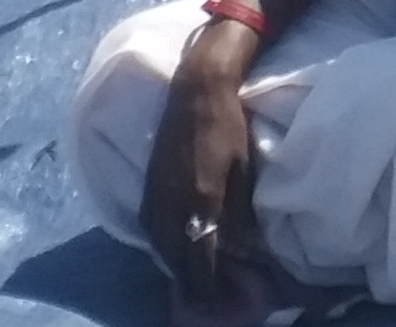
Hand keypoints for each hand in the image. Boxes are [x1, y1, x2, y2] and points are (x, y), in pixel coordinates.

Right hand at [140, 19, 268, 306]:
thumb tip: (247, 250)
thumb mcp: (244, 172)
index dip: (208, 286)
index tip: (218, 305)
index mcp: (200, 203)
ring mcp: (156, 196)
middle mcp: (172, 205)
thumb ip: (242, 215)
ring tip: (189, 283)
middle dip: (190, 284)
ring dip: (175, 267)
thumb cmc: (229, 127)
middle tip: (204, 303)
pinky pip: (153, 229)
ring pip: (162, 245)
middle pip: (176, 258)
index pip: (199, 259)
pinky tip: (174, 251)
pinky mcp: (148, 186)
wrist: (196, 91)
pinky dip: (165, 246)